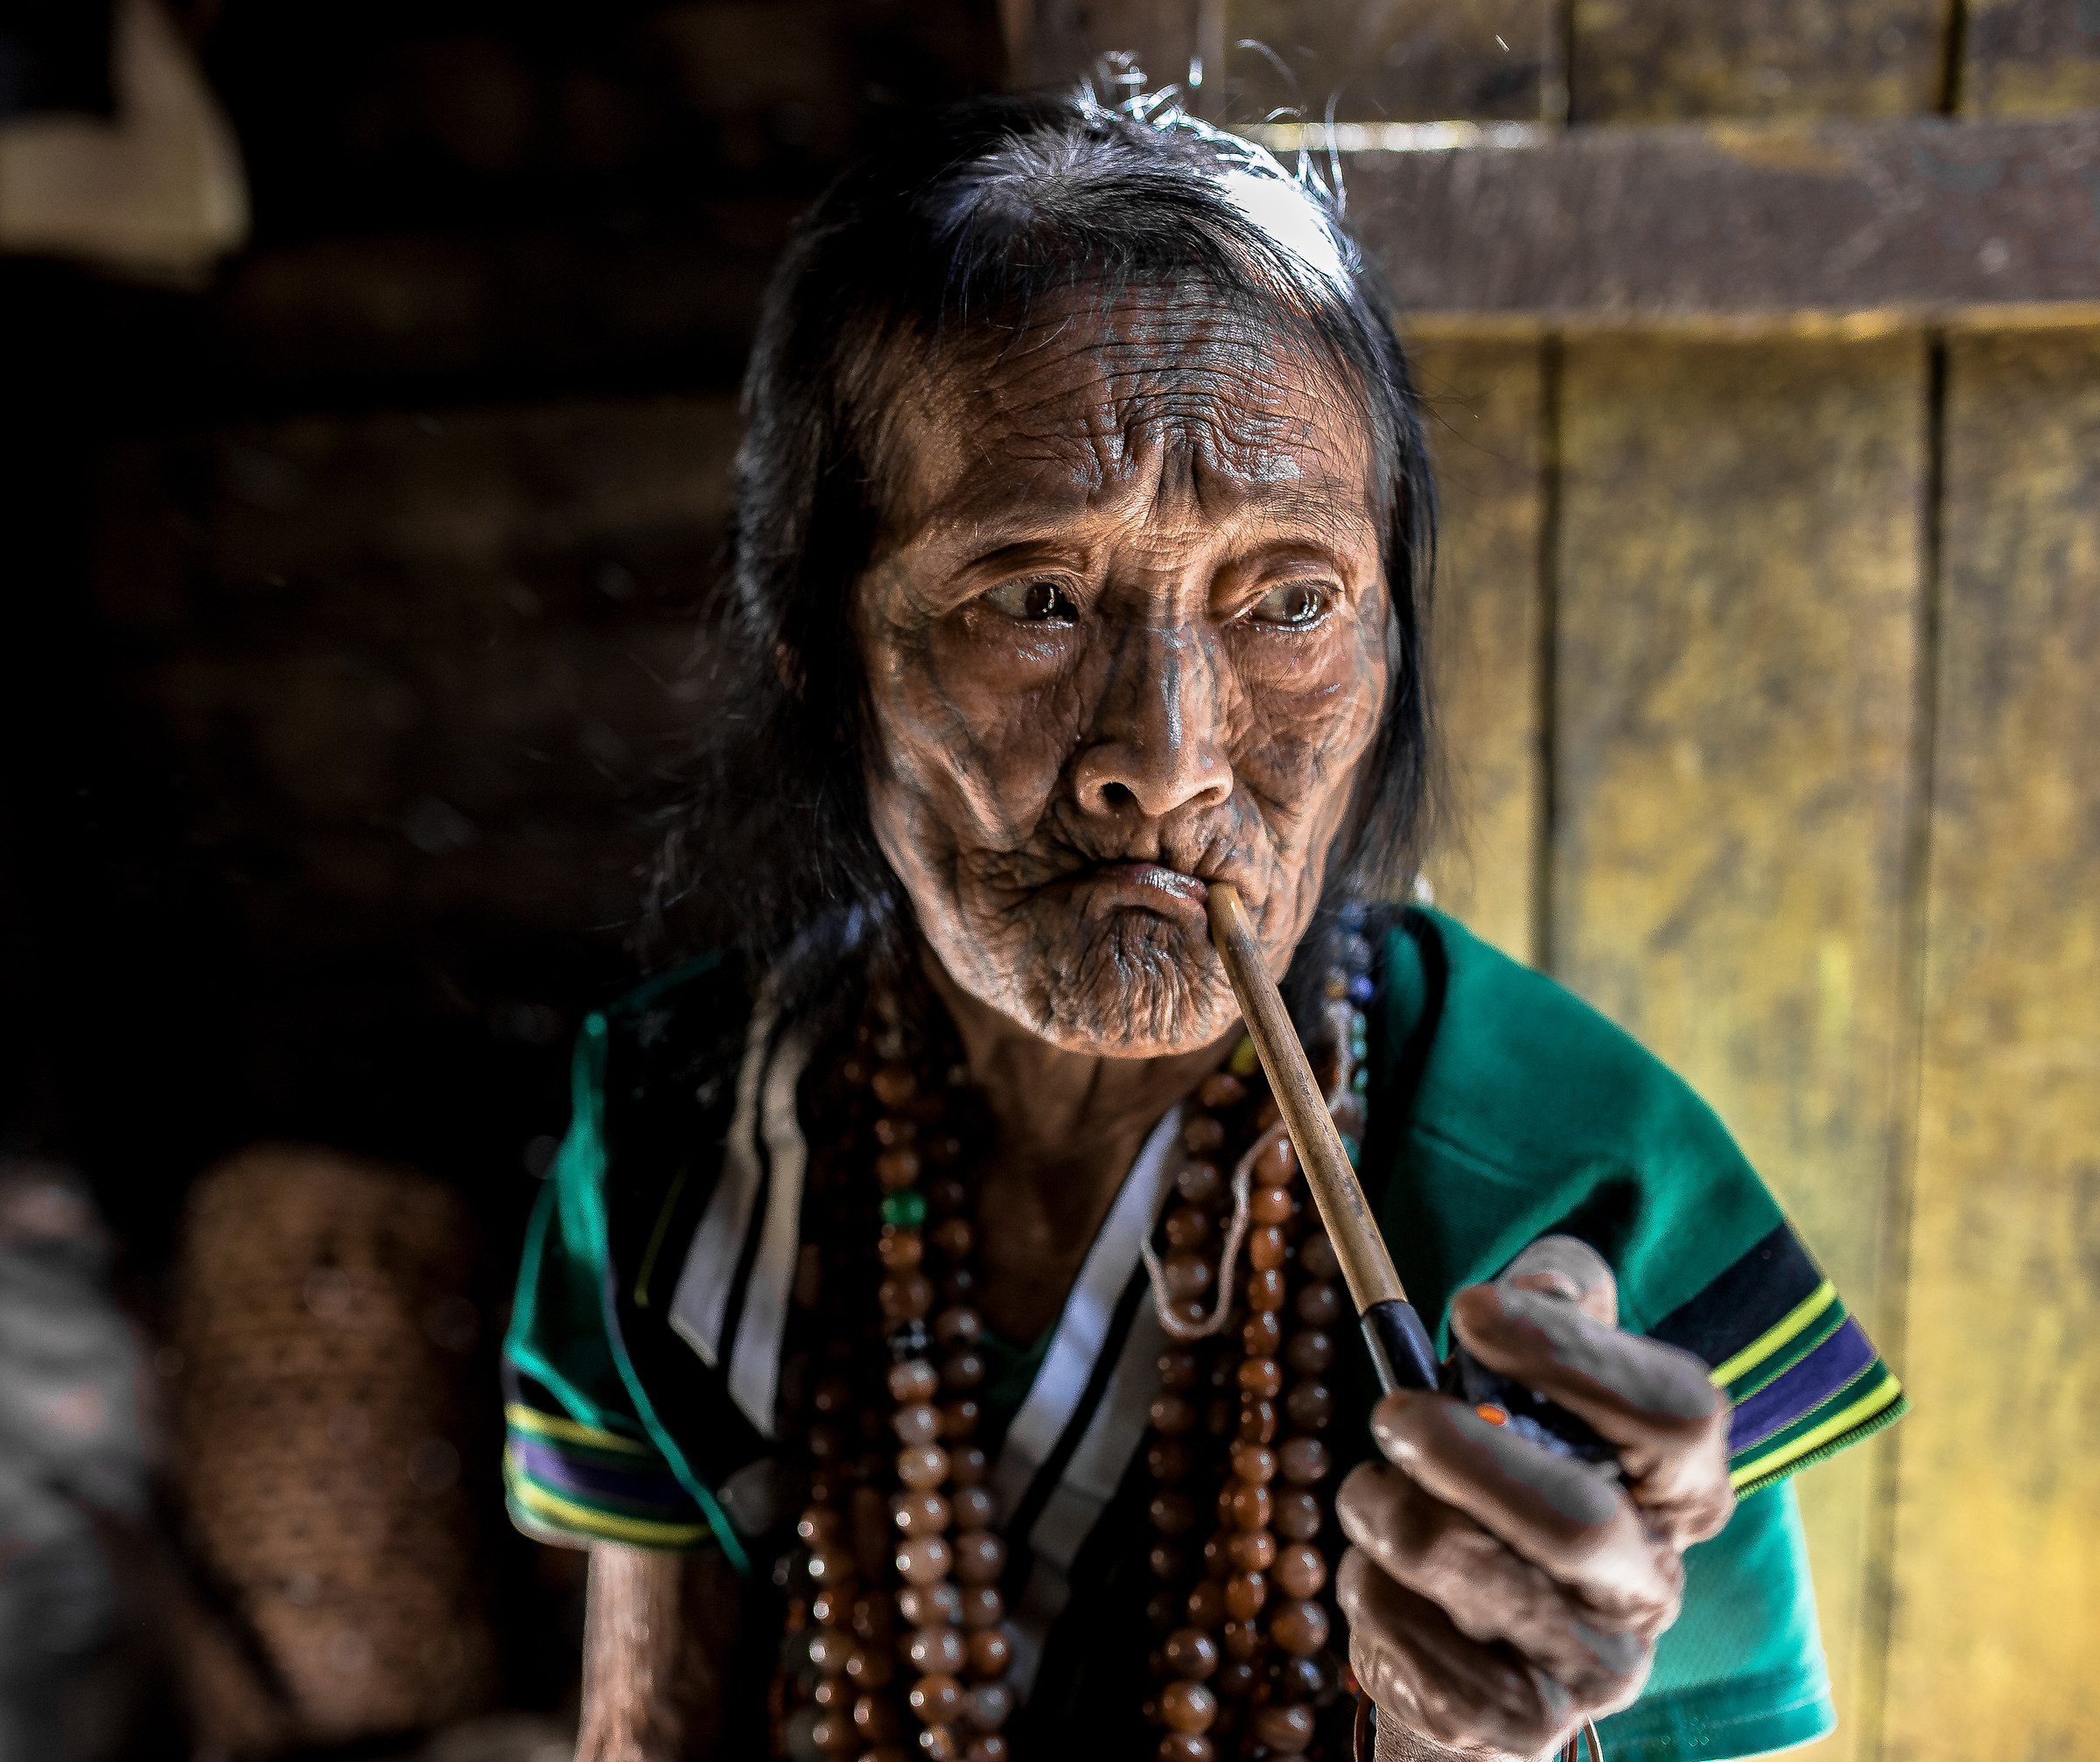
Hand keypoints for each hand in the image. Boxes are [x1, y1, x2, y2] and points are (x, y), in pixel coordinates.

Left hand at [1333, 1238, 1734, 1758]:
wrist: (1475, 1617)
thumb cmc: (1513, 1455)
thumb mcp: (1542, 1360)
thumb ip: (1557, 1295)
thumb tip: (1536, 1285)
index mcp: (1682, 1485)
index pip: (1677, 1415)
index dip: (1573, 1355)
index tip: (1469, 1306)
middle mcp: (1654, 1581)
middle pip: (1581, 1522)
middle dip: (1466, 1456)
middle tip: (1390, 1412)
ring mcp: (1597, 1665)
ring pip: (1479, 1579)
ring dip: (1391, 1515)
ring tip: (1366, 1491)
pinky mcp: (1521, 1722)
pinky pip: (1419, 1647)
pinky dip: (1372, 1590)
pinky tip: (1378, 1570)